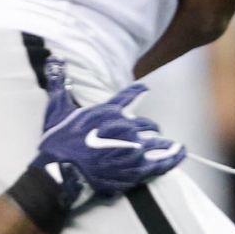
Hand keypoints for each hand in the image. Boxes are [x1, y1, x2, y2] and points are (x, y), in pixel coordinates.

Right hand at [31, 60, 183, 209]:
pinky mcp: (137, 169)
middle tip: (147, 132)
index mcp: (109, 111)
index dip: (139, 91)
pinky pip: (162, 161)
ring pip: (156, 142)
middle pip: (146, 124)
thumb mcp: (56, 111)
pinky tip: (179, 151)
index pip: (131, 95)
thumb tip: (55, 60)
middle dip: (147, 127)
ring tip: (166, 144)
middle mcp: (126, 127)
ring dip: (160, 143)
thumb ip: (59, 85)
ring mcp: (134, 148)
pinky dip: (173, 156)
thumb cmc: (58, 144)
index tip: (145, 89)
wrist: (61, 173)